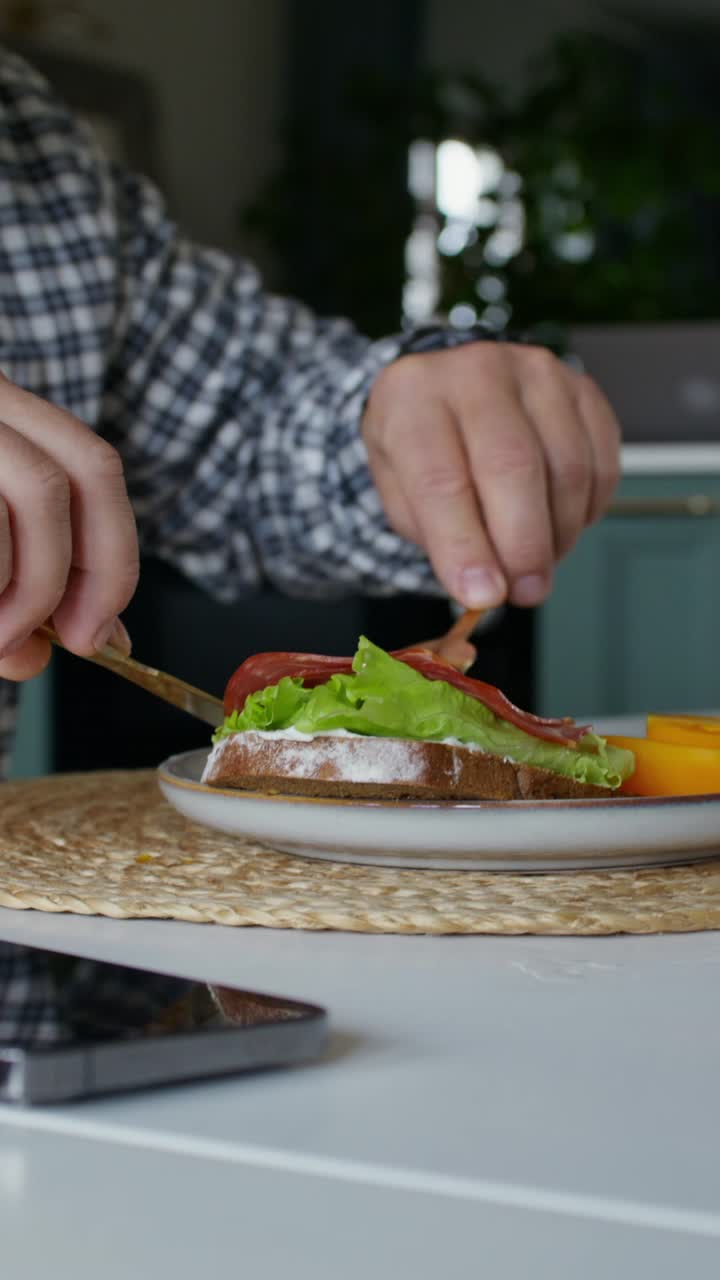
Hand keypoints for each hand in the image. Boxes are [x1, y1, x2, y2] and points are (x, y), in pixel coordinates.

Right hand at [0, 373, 137, 680]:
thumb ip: (16, 592)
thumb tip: (57, 652)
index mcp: (4, 412)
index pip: (94, 466)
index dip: (114, 555)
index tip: (100, 632)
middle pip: (78, 471)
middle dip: (88, 571)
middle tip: (71, 643)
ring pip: (36, 490)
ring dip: (29, 587)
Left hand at [362, 342, 620, 607]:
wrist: (448, 391)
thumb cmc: (423, 449)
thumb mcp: (401, 492)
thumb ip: (438, 539)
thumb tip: (486, 588)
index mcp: (413, 395)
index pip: (442, 479)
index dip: (465, 545)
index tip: (483, 595)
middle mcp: (476, 370)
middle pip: (513, 467)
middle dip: (523, 546)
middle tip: (526, 591)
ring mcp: (535, 372)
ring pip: (567, 468)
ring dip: (559, 533)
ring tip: (537, 561)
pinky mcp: (581, 388)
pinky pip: (600, 462)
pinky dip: (586, 510)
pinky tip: (560, 523)